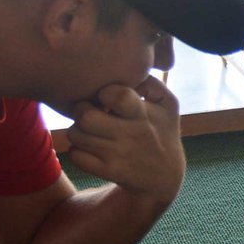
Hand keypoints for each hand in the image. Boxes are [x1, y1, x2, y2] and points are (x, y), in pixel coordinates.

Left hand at [65, 77, 184, 204]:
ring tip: (92, 130)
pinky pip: (76, 156)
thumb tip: (127, 68)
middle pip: (85, 115)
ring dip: (79, 130)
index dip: (105, 92)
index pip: (115, 95)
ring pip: (76, 134)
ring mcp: (118, 155)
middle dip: (82, 110)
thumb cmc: (161, 130)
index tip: (108, 97)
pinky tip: (91, 148)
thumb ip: (150, 81)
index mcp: (144, 115)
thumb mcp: (168, 104)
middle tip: (90, 111)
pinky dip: (78, 151)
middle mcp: (131, 135)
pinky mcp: (107, 171)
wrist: (164, 175)